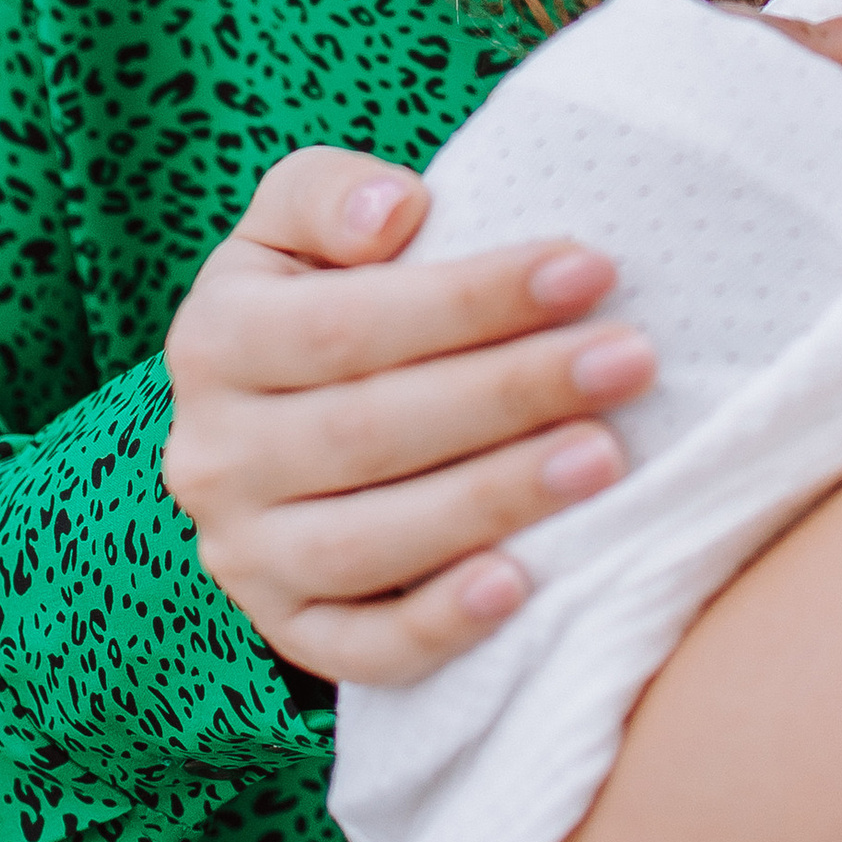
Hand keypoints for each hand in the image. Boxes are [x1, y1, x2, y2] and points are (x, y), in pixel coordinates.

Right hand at [162, 144, 654, 686]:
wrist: (278, 414)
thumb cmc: (322, 291)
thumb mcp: (294, 221)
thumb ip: (328, 192)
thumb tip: (391, 213)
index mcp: (214, 340)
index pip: (346, 324)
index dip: (472, 299)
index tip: (588, 269)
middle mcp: (213, 456)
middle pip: (370, 431)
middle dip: (512, 392)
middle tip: (628, 360)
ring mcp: (245, 555)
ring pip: (370, 542)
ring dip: (495, 500)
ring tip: (606, 456)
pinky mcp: (289, 629)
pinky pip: (359, 649)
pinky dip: (438, 626)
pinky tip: (522, 586)